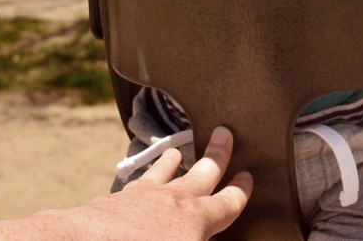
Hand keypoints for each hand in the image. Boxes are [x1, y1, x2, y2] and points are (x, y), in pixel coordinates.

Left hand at [91, 126, 251, 239]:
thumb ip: (200, 237)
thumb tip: (206, 234)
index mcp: (197, 219)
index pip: (228, 202)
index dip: (241, 190)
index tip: (247, 176)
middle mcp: (175, 201)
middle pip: (204, 173)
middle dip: (218, 154)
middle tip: (224, 133)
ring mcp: (144, 197)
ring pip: (164, 173)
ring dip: (173, 162)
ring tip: (177, 152)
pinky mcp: (116, 200)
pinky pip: (136, 183)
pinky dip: (142, 178)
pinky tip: (137, 183)